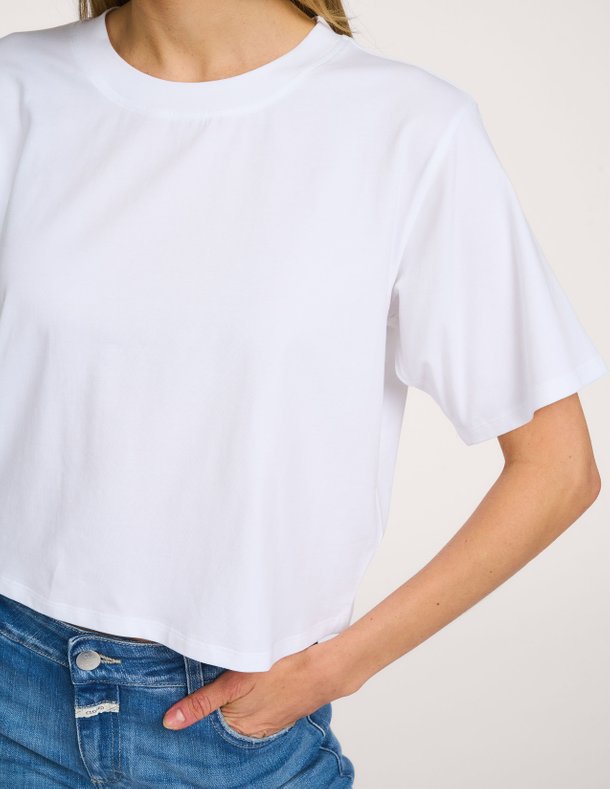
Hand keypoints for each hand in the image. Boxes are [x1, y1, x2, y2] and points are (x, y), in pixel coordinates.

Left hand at [162, 639, 349, 732]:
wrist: (327, 669)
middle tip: (213, 685)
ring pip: (243, 713)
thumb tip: (170, 722)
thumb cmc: (283, 671)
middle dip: (216, 706)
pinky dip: (255, 700)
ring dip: (237, 702)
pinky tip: (257, 686)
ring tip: (235, 683)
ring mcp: (271, 722)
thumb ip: (203, 702)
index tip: (185, 698)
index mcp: (239, 727)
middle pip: (225, 720)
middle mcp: (254, 731)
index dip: (197, 710)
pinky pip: (262, 709)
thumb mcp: (236, 682)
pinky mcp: (284, 711)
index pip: (208, 724)